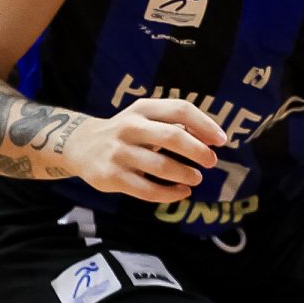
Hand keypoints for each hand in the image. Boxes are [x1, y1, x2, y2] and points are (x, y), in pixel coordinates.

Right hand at [63, 98, 225, 202]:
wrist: (81, 145)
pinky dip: (170, 193)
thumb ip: (174, 124)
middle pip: (173, 137)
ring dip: (185, 174)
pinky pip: (148, 189)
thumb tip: (212, 138)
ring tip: (196, 178)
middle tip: (211, 162)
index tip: (221, 140)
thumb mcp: (145, 118)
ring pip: (162, 167)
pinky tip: (181, 192)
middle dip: (198, 151)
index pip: (180, 110)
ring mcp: (119, 152)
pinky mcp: (112, 176)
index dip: (205, 125)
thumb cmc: (126, 132)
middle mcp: (130, 127)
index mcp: (142, 109)